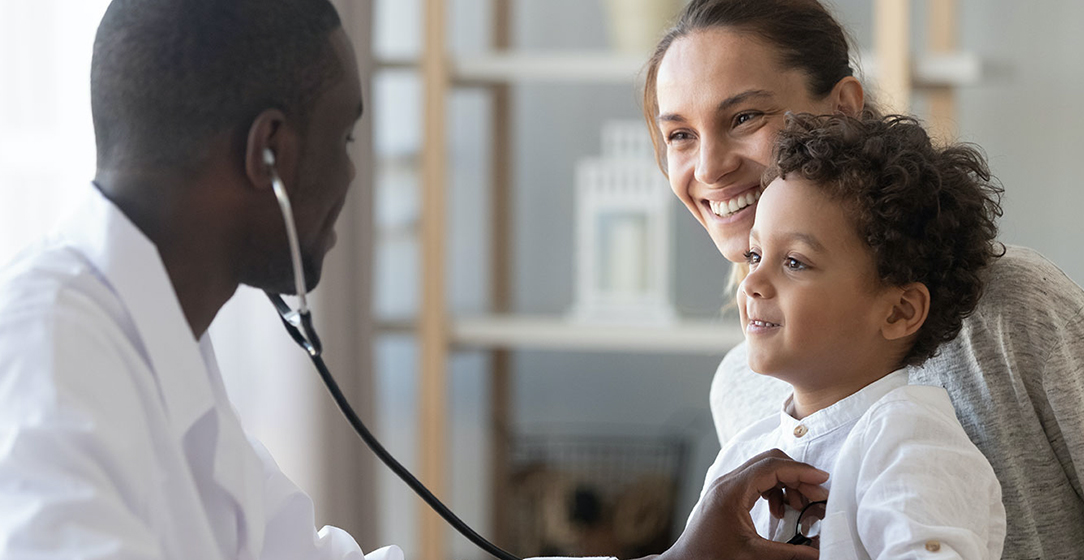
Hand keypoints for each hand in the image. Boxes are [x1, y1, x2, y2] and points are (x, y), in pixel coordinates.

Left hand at [658, 449, 828, 559]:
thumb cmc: (711, 556)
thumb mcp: (753, 555)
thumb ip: (788, 553)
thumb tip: (818, 553)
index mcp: (732, 490)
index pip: (772, 467)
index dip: (800, 471)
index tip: (822, 480)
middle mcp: (727, 482)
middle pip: (769, 462)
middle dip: (796, 475)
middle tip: (817, 495)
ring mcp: (725, 486)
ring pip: (764, 470)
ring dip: (786, 483)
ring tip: (800, 506)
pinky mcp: (727, 494)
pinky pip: (756, 481)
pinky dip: (774, 490)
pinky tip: (780, 511)